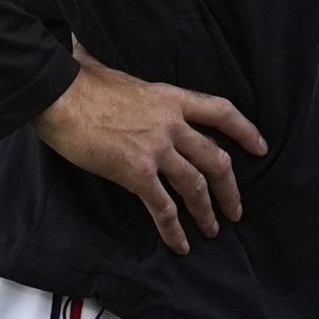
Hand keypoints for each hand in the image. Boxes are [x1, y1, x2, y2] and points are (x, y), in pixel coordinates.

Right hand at [34, 44, 266, 253]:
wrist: (58, 94)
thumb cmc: (81, 82)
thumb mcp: (124, 78)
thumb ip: (136, 87)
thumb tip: (124, 74)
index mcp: (172, 98)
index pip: (222, 112)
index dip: (246, 131)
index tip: (260, 148)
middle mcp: (173, 124)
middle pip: (216, 158)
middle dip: (230, 189)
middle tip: (235, 209)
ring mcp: (157, 149)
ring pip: (196, 186)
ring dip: (207, 212)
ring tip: (213, 230)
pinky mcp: (136, 172)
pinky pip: (163, 207)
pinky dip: (174, 229)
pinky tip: (180, 244)